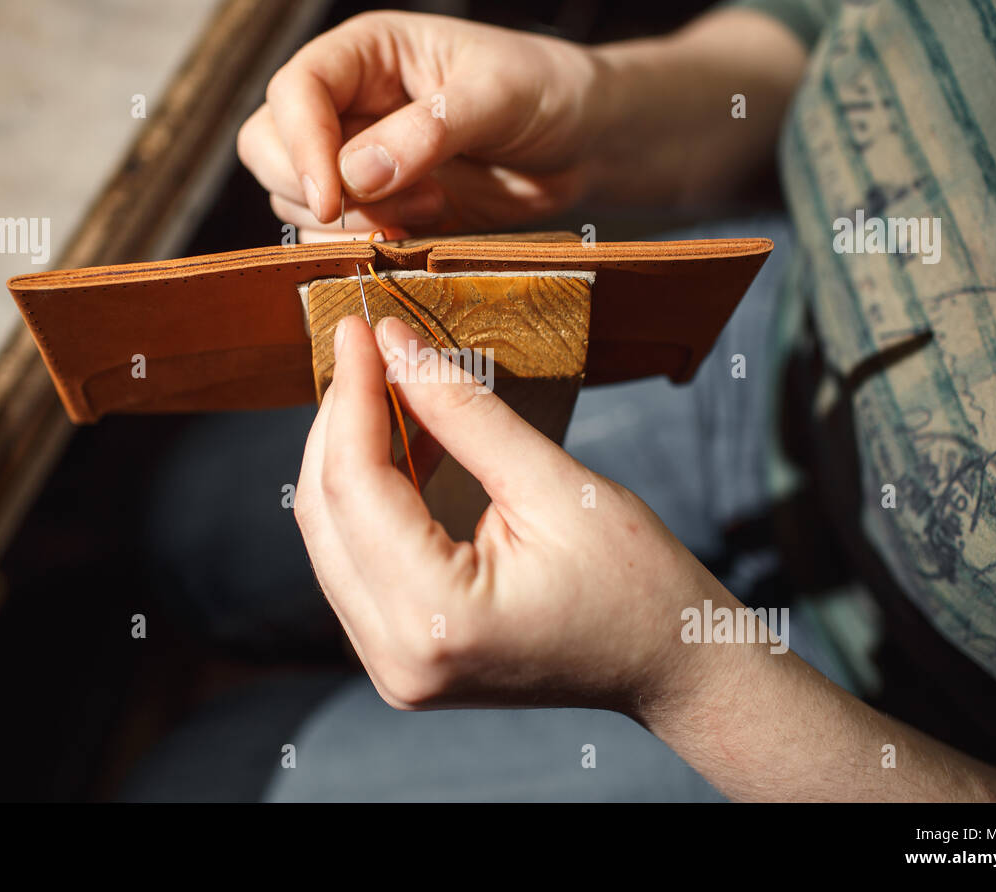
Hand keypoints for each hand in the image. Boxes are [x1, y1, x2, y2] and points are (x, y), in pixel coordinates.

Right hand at [237, 11, 607, 239]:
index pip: (295, 93)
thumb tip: (356, 176)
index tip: (332, 199)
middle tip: (389, 214)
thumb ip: (428, 131)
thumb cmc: (548, 92)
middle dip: (312, 191)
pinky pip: (334, 236)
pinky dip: (358, 250)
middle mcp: (347, 103)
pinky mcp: (378, 208)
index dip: (301, 147)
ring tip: (428, 212)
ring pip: (294, 199)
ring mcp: (357, 159)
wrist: (586, 140)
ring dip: (345, 225)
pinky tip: (415, 238)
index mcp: (365, 54)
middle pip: (269, 148)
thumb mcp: (498, 96)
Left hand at [293, 314, 717, 714]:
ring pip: (330, 537)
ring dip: (347, 458)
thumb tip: (396, 346)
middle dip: (339, 422)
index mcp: (437, 619)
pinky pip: (355, 562)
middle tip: (367, 347)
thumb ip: (463, 413)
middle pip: (325, 512)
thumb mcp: (554, 484)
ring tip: (381, 387)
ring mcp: (392, 666)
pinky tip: (396, 445)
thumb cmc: (638, 587)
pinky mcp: (400, 657)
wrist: (670, 666)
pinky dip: (366, 500)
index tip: (360, 328)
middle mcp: (396, 656)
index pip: (354, 486)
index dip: (352, 396)